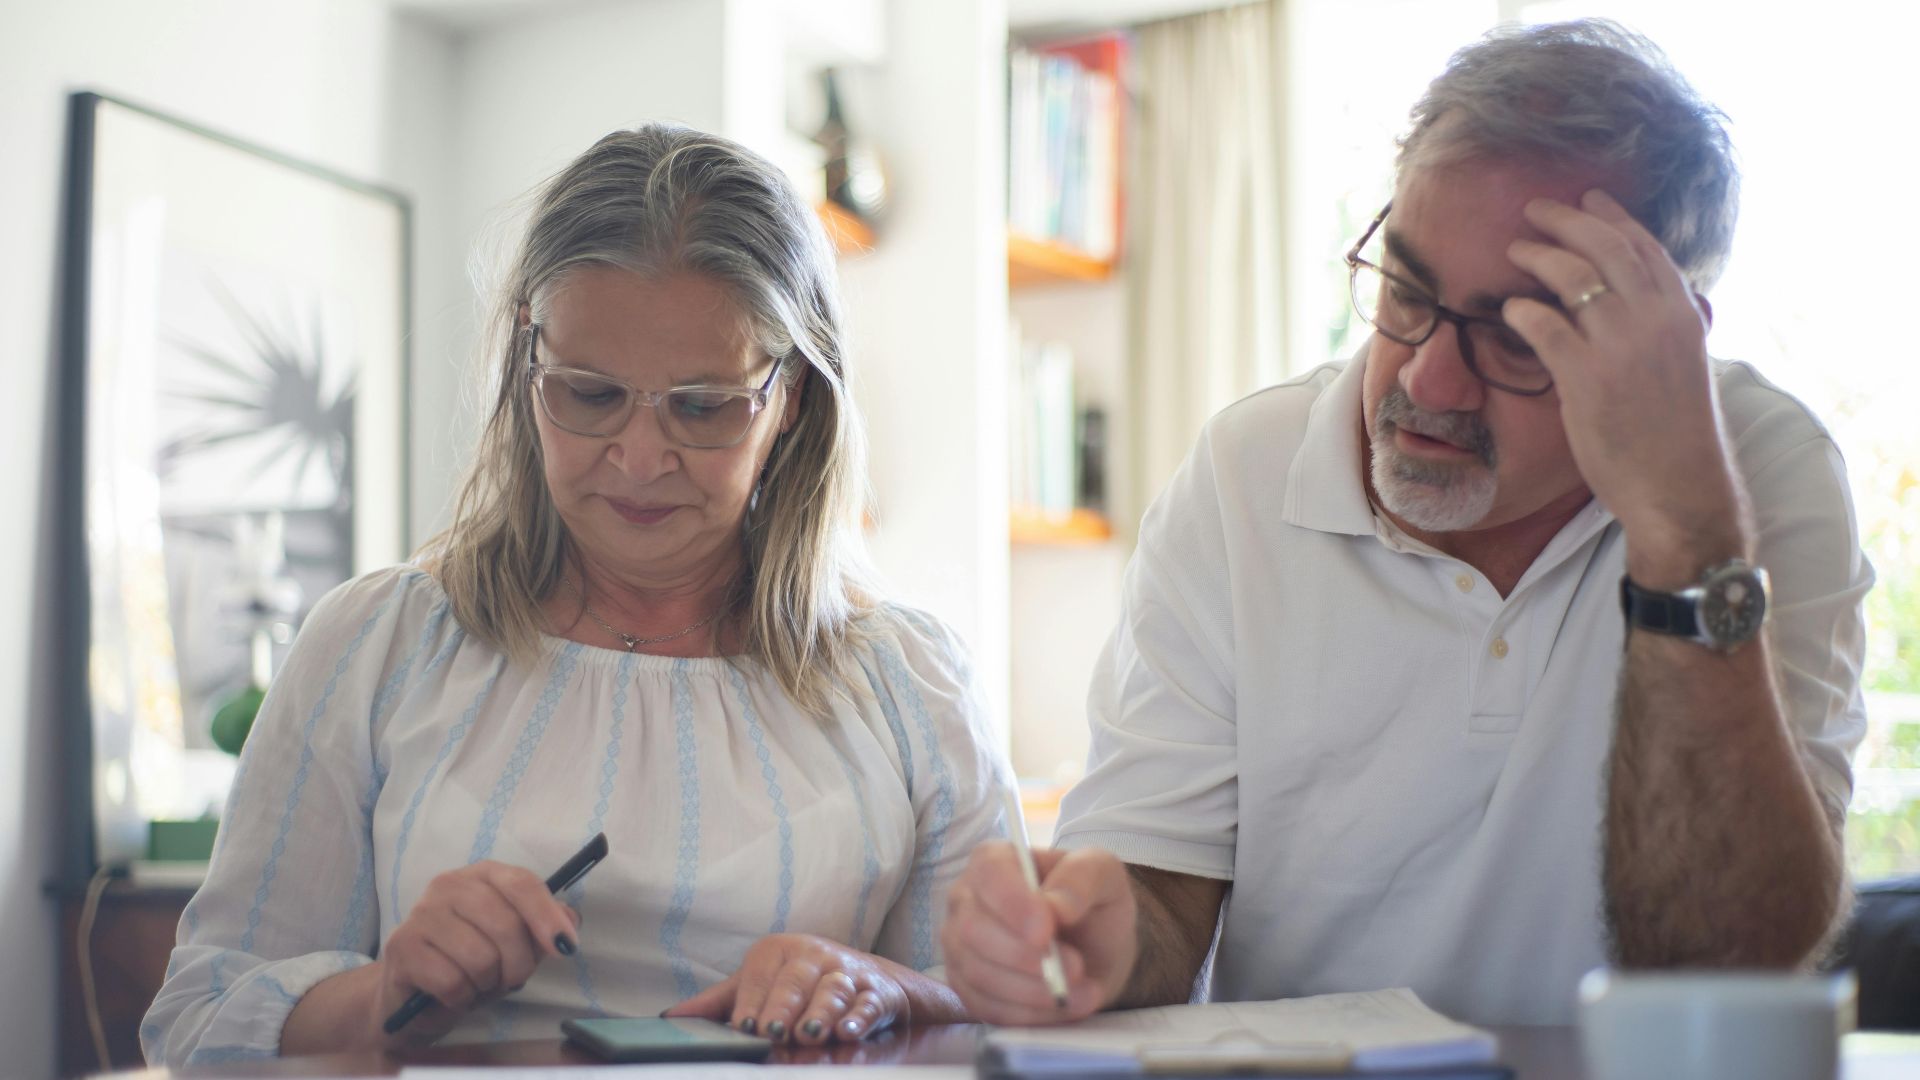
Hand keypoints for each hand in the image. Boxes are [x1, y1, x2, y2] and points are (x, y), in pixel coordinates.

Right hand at [371, 861, 580, 1045]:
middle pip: (506, 924)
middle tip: (510, 979)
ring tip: (477, 984)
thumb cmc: (471, 964)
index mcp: (482, 875)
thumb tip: (570, 920)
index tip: (566, 948)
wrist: (414, 998)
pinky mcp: (402, 947)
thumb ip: (544, 928)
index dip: (547, 916)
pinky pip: (452, 981)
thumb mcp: (515, 945)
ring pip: (480, 957)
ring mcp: (421, 913)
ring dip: (488, 984)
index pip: (521, 883)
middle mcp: (448, 885)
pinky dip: (462, 998)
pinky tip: (454, 994)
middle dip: (519, 964)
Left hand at [665, 934, 908, 1043]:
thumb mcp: (759, 985)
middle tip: (772, 1031)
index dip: (752, 1002)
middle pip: (796, 981)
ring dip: (821, 1012)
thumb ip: (719, 1003)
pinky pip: (867, 1004)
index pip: (760, 976)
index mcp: (780, 951)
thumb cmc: (799, 983)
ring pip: (832, 991)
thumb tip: (671, 1018)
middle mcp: (813, 956)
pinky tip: (848, 1031)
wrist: (866, 978)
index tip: (743, 1026)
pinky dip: (859, 1017)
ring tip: (809, 1033)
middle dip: (784, 1006)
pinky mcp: (874, 992)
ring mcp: (845, 973)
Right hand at [941, 843, 1135, 1024]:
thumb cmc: (1091, 901)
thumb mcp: (1103, 874)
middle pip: (974, 930)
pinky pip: (987, 1008)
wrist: (1094, 948)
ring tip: (1082, 993)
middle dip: (1026, 957)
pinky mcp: (968, 988)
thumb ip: (1081, 877)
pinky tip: (1064, 1007)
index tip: (1045, 932)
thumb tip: (1056, 907)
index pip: (988, 875)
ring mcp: (960, 946)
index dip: (1012, 904)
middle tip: (1076, 969)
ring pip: (979, 974)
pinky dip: (1029, 1014)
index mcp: (994, 860)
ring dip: (1033, 990)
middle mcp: (966, 900)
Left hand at [1503, 189, 1748, 578]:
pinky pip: (1544, 325)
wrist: (1679, 489)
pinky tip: (1509, 307)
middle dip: (1568, 219)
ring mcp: (1621, 345)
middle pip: (1606, 248)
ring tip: (1515, 248)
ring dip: (1539, 255)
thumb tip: (1629, 306)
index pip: (1646, 249)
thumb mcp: (1683, 367)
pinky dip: (1522, 309)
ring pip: (1573, 277)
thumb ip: (1662, 331)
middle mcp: (1655, 320)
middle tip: (1536, 208)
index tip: (1590, 197)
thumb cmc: (1676, 436)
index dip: (1614, 218)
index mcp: (1682, 315)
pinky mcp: (1587, 377)